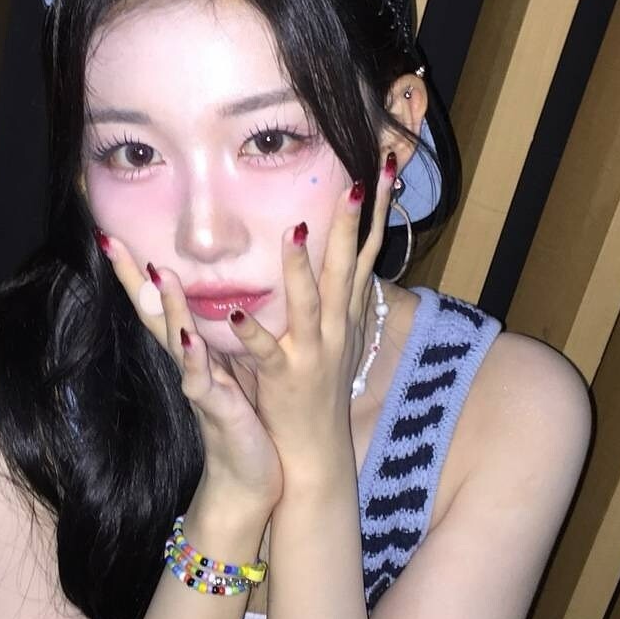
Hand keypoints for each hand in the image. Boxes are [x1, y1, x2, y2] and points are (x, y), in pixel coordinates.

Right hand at [99, 235, 282, 517]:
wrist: (247, 481)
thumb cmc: (244, 422)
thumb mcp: (230, 371)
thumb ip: (218, 338)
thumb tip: (217, 298)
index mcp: (193, 352)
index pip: (159, 302)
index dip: (135, 270)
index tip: (113, 232)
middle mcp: (187, 364)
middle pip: (150, 313)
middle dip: (130, 277)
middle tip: (108, 239)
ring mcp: (197, 385)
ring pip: (174, 340)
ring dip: (165, 307)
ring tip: (157, 272)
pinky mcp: (215, 409)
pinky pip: (200, 380)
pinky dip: (193, 359)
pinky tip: (189, 337)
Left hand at [224, 154, 397, 473]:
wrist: (316, 453)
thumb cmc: (319, 387)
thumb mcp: (335, 331)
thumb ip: (336, 289)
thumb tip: (343, 247)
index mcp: (345, 311)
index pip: (366, 250)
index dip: (377, 209)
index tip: (382, 165)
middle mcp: (336, 327)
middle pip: (346, 267)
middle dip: (351, 224)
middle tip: (358, 182)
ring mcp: (312, 353)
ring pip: (309, 305)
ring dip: (301, 270)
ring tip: (293, 233)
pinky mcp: (284, 381)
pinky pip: (267, 355)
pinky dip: (253, 336)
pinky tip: (237, 315)